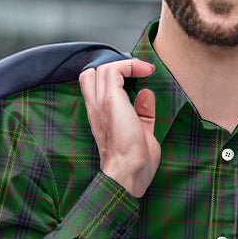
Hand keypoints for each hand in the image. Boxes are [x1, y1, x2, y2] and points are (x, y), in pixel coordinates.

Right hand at [79, 57, 157, 197]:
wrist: (129, 173)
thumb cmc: (135, 163)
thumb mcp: (142, 132)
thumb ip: (142, 113)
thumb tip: (146, 94)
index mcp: (99, 117)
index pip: (91, 85)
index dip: (111, 77)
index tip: (136, 78)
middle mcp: (95, 108)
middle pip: (91, 73)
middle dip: (114, 68)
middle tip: (136, 73)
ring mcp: (100, 104)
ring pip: (103, 68)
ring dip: (126, 65)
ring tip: (144, 70)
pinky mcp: (110, 101)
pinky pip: (114, 71)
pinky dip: (130, 66)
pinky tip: (145, 71)